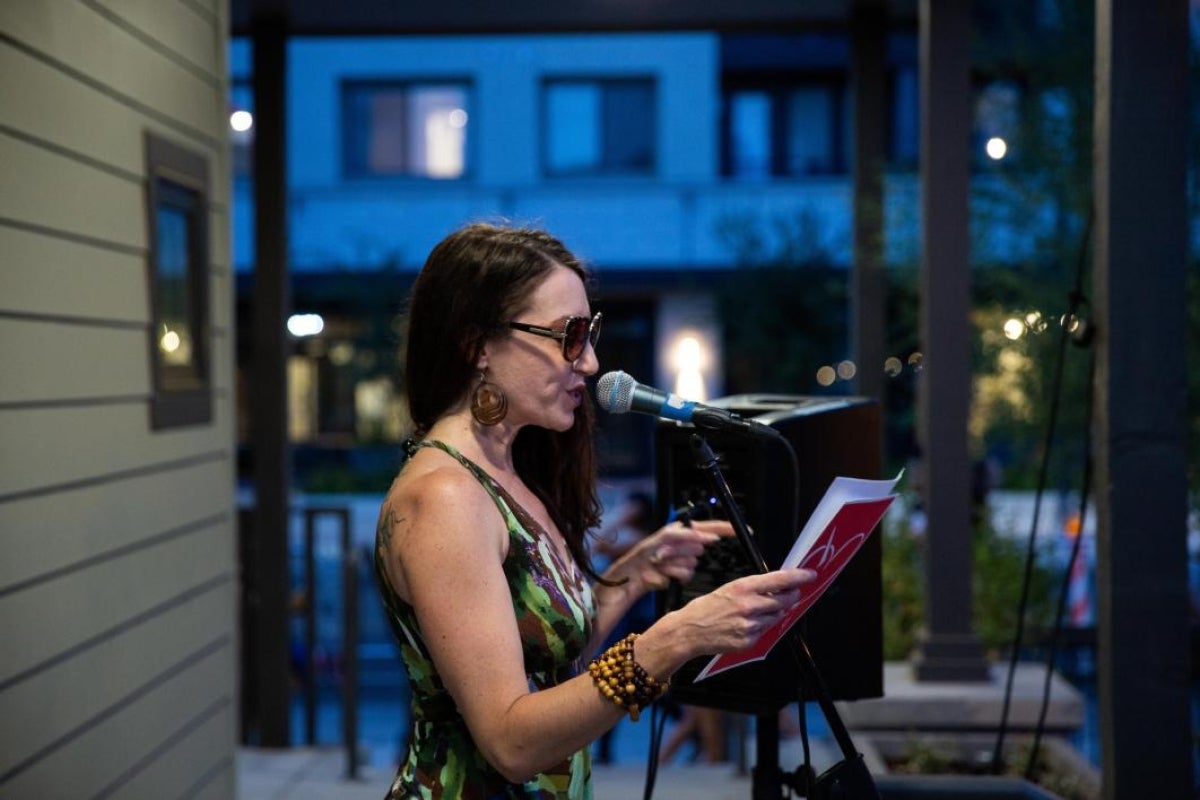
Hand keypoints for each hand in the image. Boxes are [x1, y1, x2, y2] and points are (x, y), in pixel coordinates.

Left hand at [618, 519, 733, 591]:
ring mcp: (687, 560)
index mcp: (687, 531)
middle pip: (701, 546)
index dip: (729, 529)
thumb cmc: (647, 550)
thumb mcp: (667, 535)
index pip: (713, 527)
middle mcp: (689, 544)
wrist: (637, 572)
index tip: (745, 530)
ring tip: (661, 559)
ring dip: (674, 560)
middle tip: (665, 549)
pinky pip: (687, 573)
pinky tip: (664, 570)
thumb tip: (710, 537)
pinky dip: (674, 572)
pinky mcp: (684, 574)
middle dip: (683, 548)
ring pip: (693, 562)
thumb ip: (690, 535)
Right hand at [673, 568, 816, 654]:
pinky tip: (747, 624)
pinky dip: (762, 627)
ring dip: (774, 612)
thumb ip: (754, 588)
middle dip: (791, 596)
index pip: (780, 580)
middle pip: (785, 600)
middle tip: (791, 593)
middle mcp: (749, 606)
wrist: (690, 630)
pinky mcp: (749, 641)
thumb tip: (777, 587)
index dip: (799, 577)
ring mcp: (750, 625)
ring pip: (777, 616)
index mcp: (743, 588)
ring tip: (757, 611)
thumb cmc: (707, 608)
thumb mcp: (729, 588)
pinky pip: (766, 631)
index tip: (810, 575)